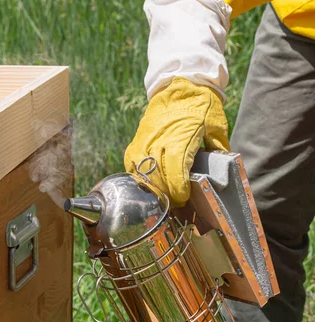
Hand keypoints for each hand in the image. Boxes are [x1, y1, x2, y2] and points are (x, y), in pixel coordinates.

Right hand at [124, 77, 229, 207]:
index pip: (175, 169)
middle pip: (157, 176)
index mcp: (181, 137)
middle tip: (176, 204)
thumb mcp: (216, 125)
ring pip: (143, 172)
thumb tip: (221, 170)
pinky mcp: (137, 141)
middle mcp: (159, 140)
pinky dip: (140, 176)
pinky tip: (149, 184)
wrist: (180, 84)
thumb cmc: (201, 104)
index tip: (183, 198)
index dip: (178, 188)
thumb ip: (217, 149)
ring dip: (152, 187)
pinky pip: (133, 164)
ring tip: (163, 197)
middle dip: (166, 193)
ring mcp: (145, 141)